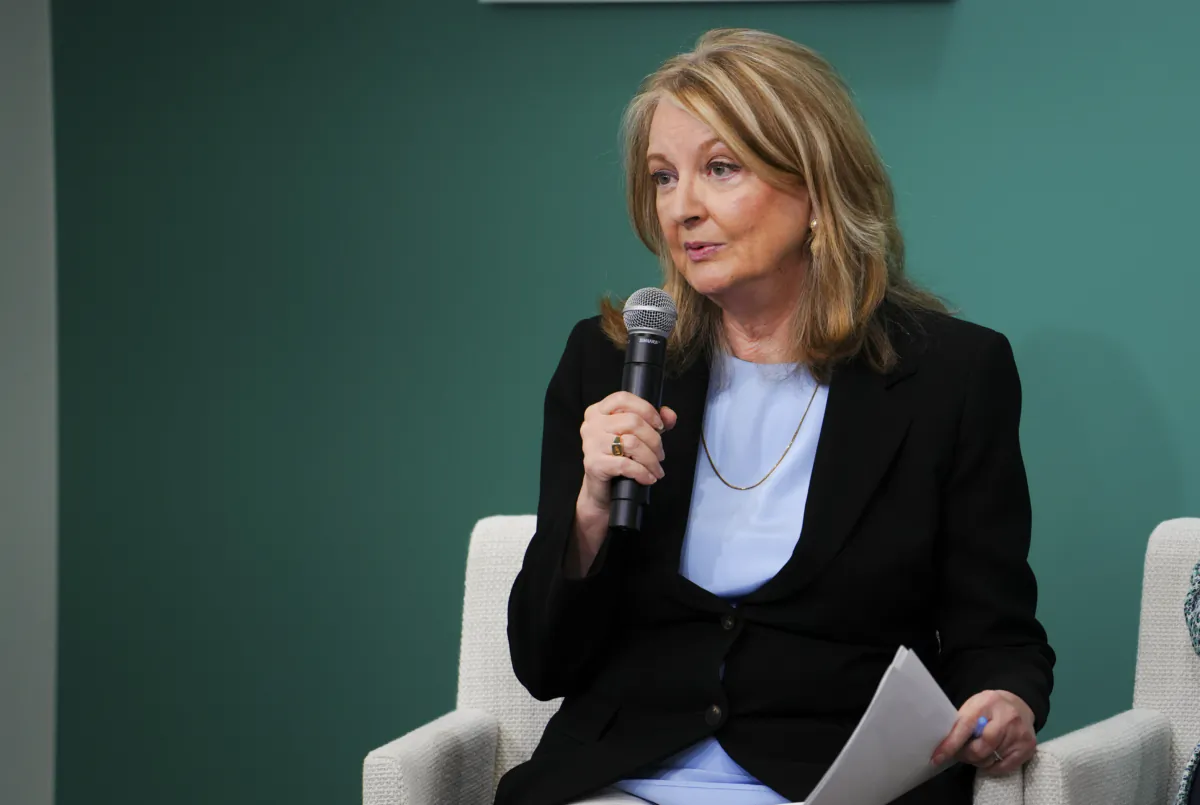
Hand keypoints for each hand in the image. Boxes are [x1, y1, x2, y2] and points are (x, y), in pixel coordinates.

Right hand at [566, 393, 676, 575]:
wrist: (601, 491)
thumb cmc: (618, 459)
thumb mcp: (638, 436)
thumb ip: (655, 422)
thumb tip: (669, 414)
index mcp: (598, 411)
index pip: (623, 398)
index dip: (646, 409)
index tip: (659, 426)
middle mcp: (591, 424)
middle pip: (632, 421)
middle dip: (654, 440)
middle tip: (660, 454)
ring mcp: (590, 444)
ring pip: (632, 443)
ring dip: (651, 458)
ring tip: (656, 468)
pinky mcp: (593, 464)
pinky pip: (626, 465)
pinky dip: (643, 472)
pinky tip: (648, 478)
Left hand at [931, 690, 1036, 775]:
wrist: (1020, 704)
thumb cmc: (989, 706)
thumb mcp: (973, 705)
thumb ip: (961, 722)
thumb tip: (945, 745)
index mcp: (985, 704)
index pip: (964, 727)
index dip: (950, 745)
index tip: (937, 758)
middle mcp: (1006, 719)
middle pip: (979, 749)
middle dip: (965, 755)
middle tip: (961, 754)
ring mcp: (1019, 734)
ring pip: (990, 760)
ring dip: (978, 761)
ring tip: (977, 752)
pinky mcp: (1027, 748)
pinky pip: (1004, 767)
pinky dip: (992, 767)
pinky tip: (989, 759)